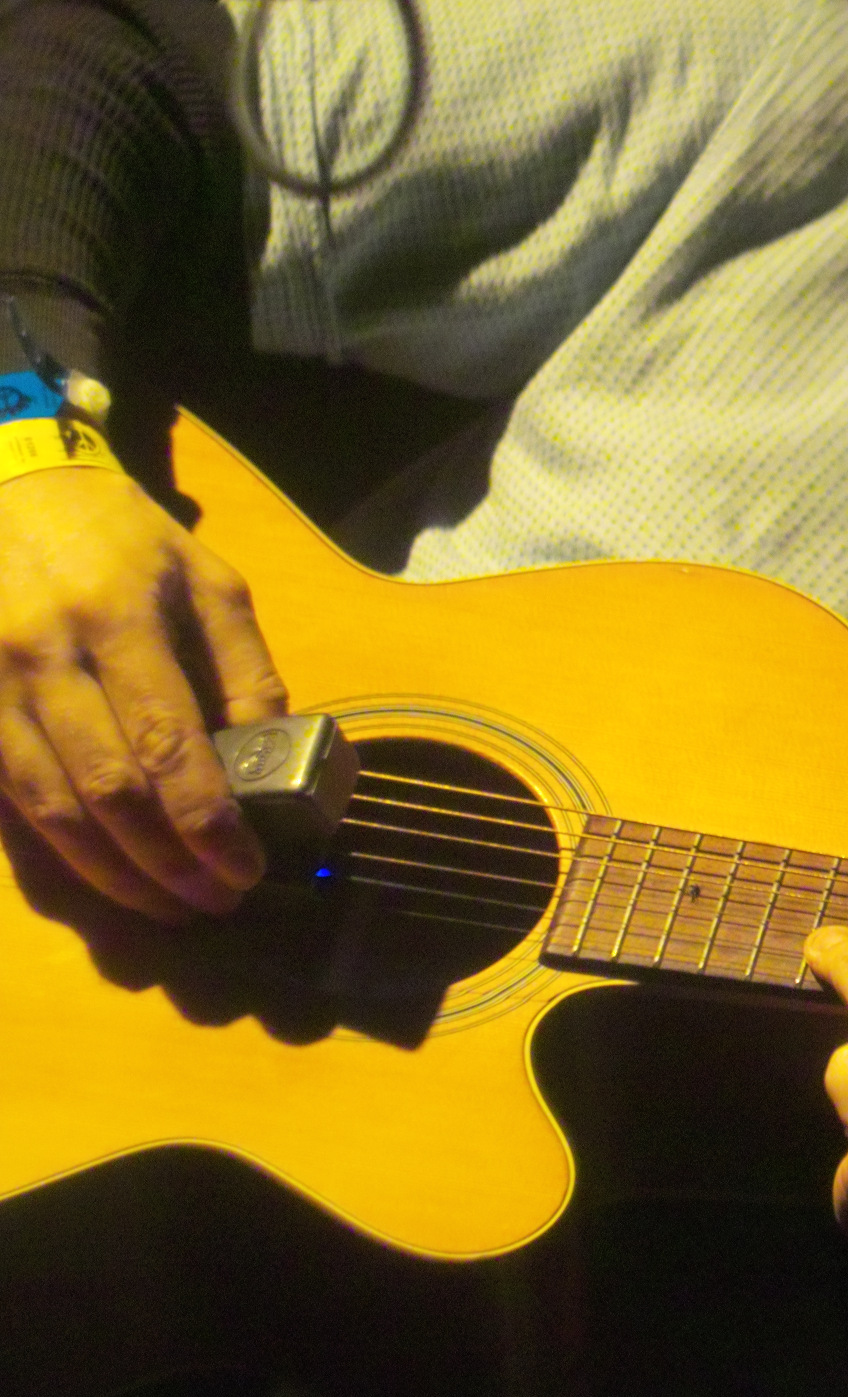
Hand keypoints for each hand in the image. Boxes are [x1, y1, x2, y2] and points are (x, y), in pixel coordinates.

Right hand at [0, 466, 285, 920]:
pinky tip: (102, 873)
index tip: (245, 868)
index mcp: (118, 619)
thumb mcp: (209, 582)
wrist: (9, 490)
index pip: (167, 746)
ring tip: (167, 906)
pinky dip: (58, 847)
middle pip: (106, 792)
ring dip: (111, 874)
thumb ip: (245, 668)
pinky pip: (9, 796)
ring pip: (49, 809)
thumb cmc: (125, 539)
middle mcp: (45, 658)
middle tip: (214, 903)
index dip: (206, 823)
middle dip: (165, 864)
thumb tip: (272, 759)